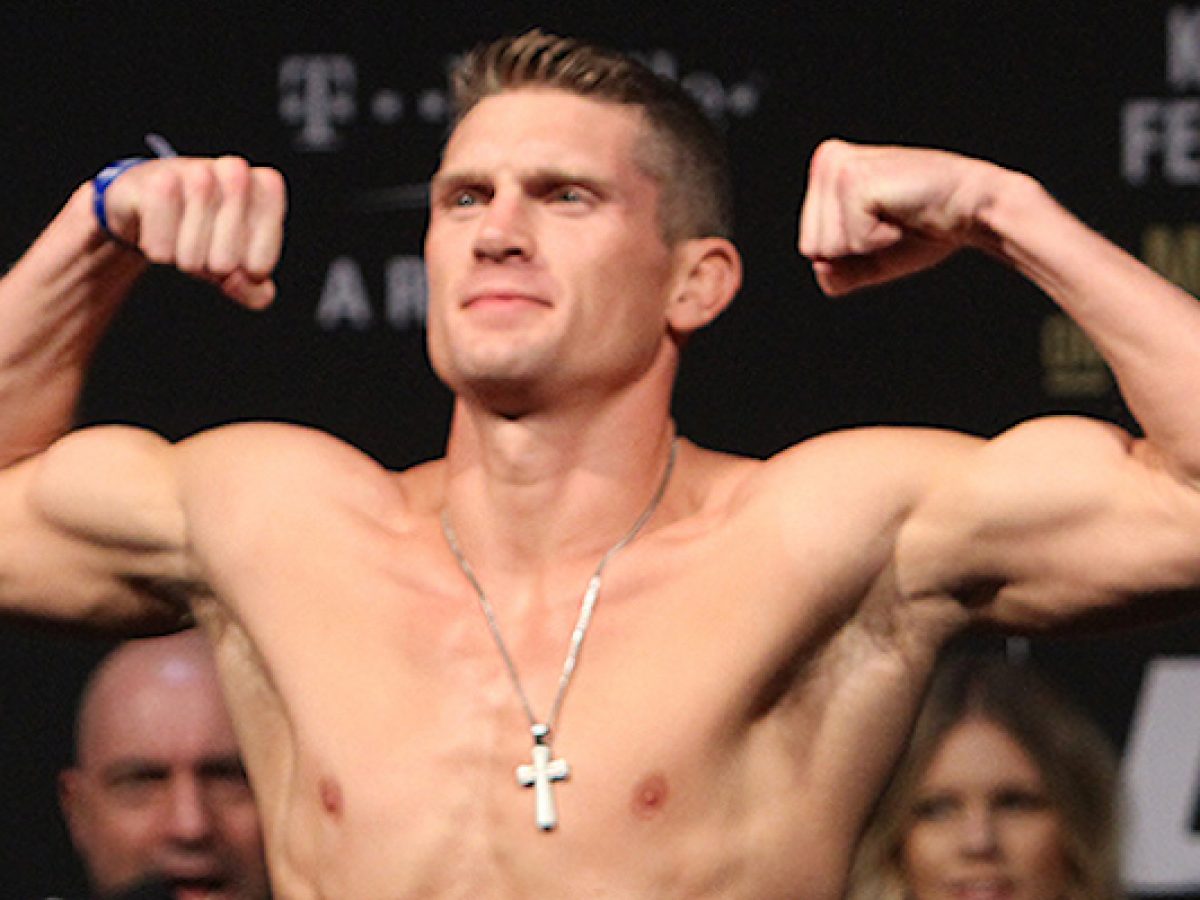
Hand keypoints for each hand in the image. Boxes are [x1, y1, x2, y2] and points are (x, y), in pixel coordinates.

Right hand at [101, 156, 286, 308]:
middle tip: (205, 245)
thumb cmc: (206, 229)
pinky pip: (160, 247)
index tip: (236, 253)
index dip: (242, 273)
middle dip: (212, 268)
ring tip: (182, 237)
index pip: (260, 265)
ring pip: (193, 256)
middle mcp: (236, 170)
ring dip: (184, 259)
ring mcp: (195, 170)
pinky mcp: (155, 180)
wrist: (150, 200)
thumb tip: (239, 283)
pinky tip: (159, 228)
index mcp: (267, 186)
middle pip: (226, 263)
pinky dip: (158, 249)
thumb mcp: (239, 263)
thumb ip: (255, 290)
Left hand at [798, 139, 999, 295]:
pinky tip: (900, 214)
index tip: (884, 224)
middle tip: (892, 220)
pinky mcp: (854, 182)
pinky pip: (849, 243)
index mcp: (825, 171)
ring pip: (824, 248)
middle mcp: (826, 160)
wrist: (973, 210)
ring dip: (866, 245)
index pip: (809, 246)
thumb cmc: (925, 230)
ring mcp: (838, 168)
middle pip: (810, 247)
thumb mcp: (870, 258)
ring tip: (896, 215)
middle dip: (854, 250)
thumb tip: (819, 267)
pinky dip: (878, 241)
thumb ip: (836, 272)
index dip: (849, 253)